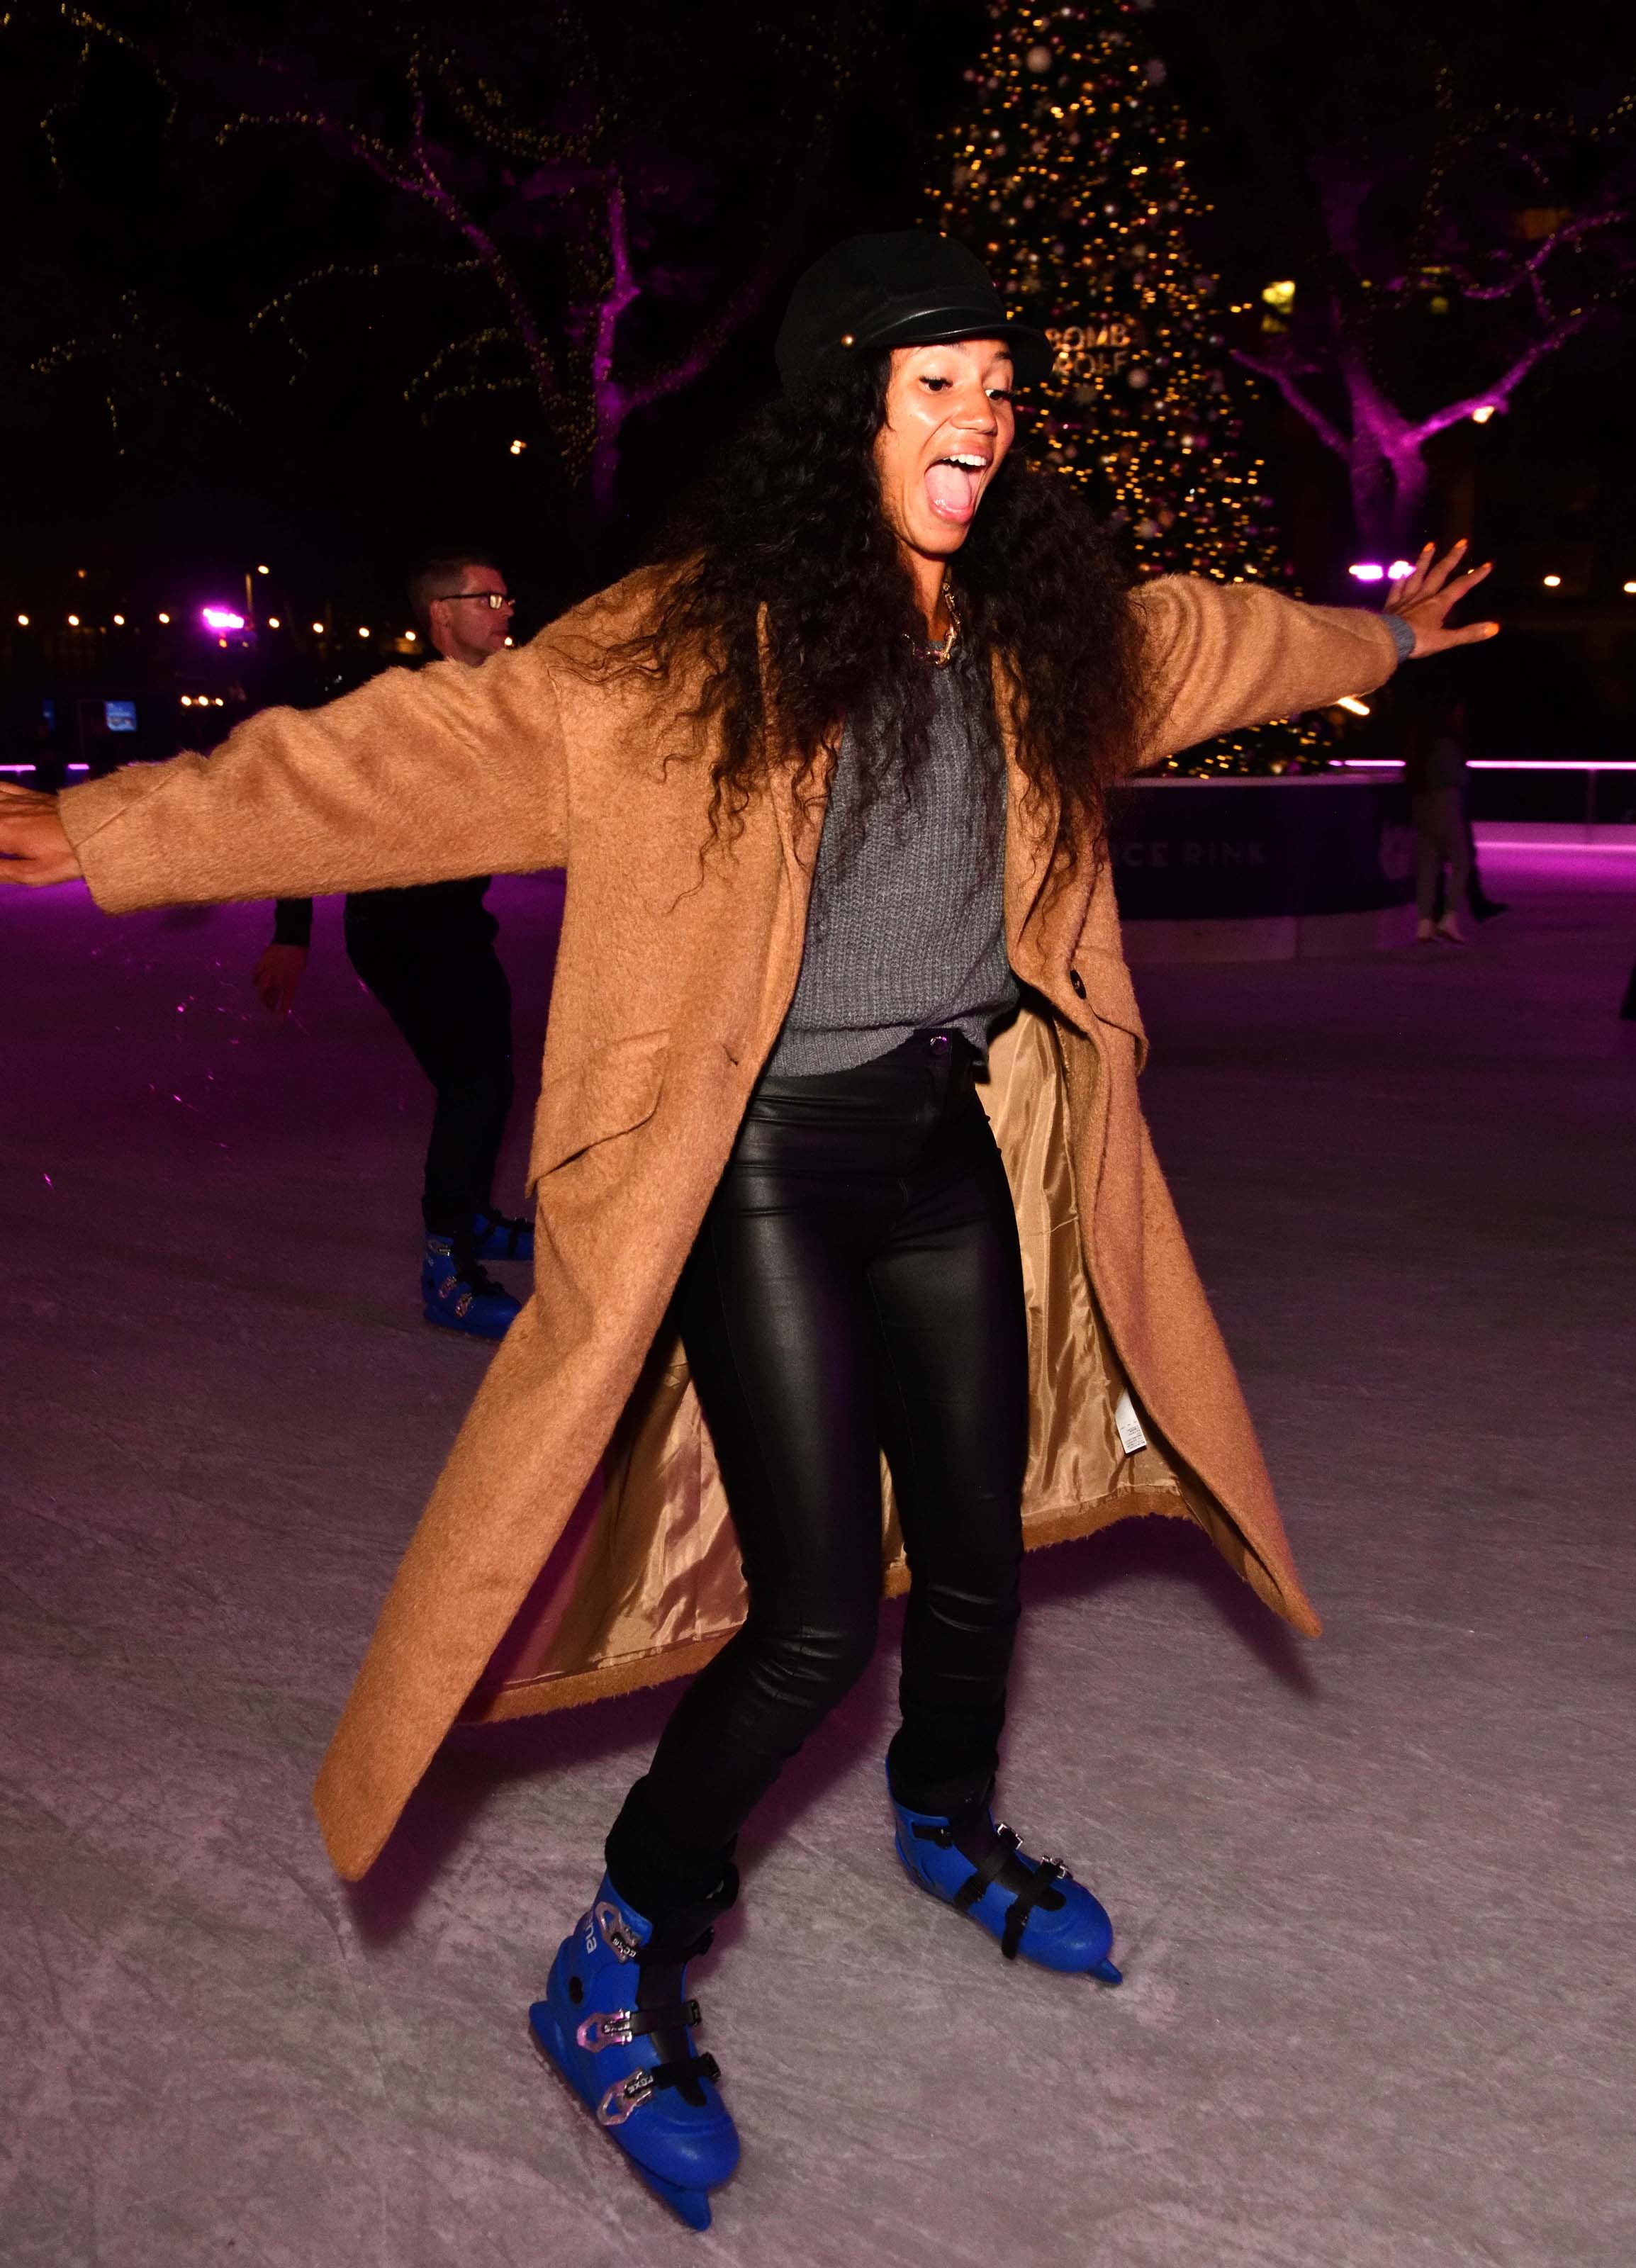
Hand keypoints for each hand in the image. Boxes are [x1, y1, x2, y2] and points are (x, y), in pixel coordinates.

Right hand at [0, 782, 81, 885]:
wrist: (100, 829)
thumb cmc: (69, 857)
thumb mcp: (34, 874)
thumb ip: (1, 871)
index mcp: (1, 832)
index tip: (0, 856)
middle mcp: (3, 811)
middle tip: (2, 847)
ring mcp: (13, 800)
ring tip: (2, 837)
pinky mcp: (25, 794)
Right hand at [253, 943, 308, 1014]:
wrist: (291, 938)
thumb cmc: (300, 954)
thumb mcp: (300, 970)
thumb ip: (292, 979)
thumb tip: (286, 986)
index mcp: (291, 981)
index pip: (286, 1000)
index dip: (282, 1011)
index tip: (279, 1019)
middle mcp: (278, 979)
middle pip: (272, 996)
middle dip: (270, 1005)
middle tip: (269, 1008)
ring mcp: (269, 971)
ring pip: (262, 988)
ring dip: (261, 995)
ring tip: (261, 999)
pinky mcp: (262, 963)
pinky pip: (256, 974)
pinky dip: (255, 980)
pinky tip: (255, 983)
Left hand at [1385, 540, 1499, 657]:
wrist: (1388, 641)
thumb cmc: (1418, 642)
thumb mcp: (1446, 640)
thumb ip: (1469, 633)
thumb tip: (1495, 627)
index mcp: (1438, 604)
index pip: (1461, 586)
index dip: (1475, 576)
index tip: (1487, 564)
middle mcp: (1423, 596)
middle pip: (1439, 573)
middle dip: (1452, 558)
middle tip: (1461, 542)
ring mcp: (1406, 598)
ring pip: (1417, 575)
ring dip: (1424, 560)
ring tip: (1430, 545)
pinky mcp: (1391, 605)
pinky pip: (1396, 588)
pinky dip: (1400, 578)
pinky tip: (1401, 570)